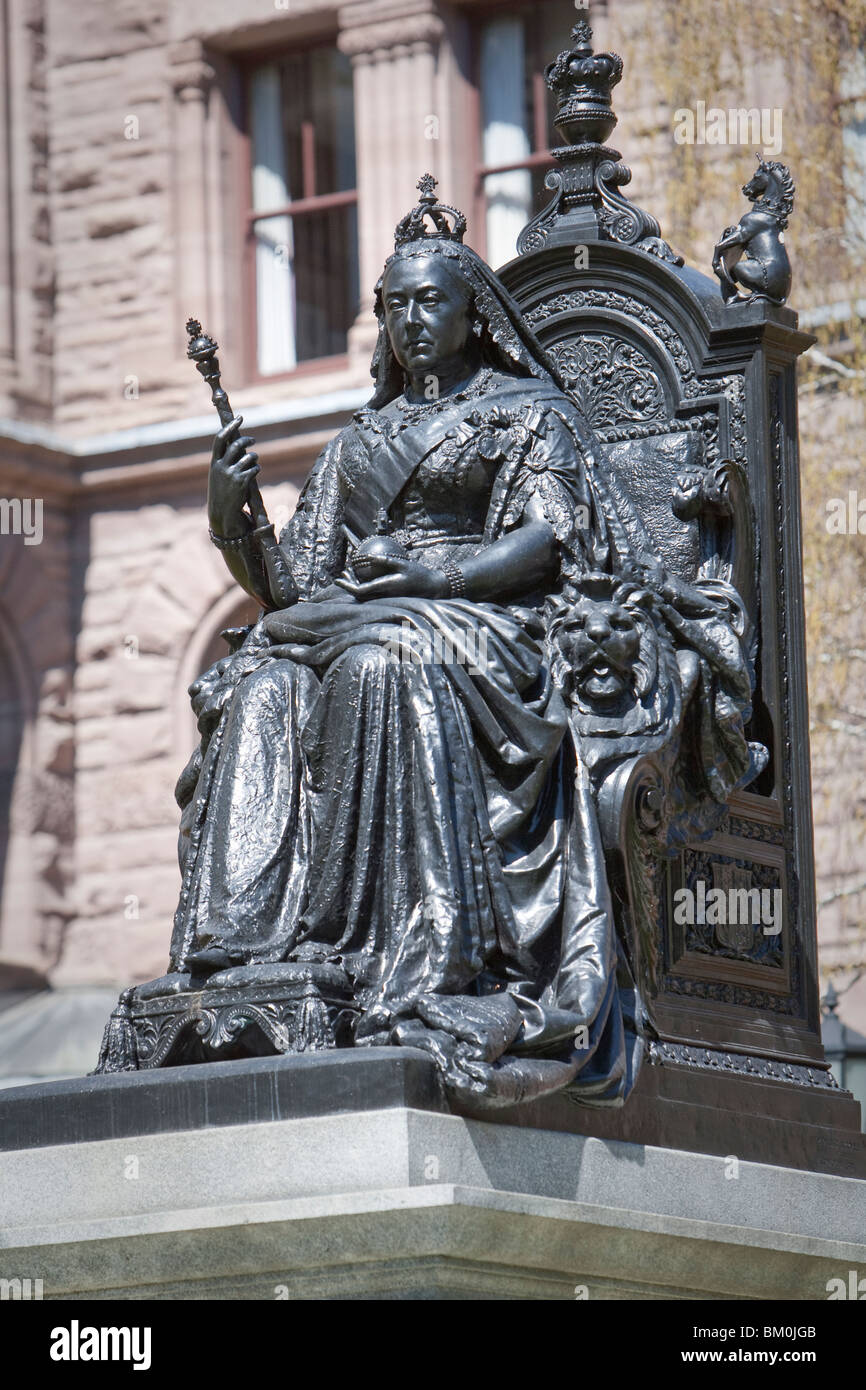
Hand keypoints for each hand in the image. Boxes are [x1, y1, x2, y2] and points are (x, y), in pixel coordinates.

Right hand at [207, 415, 258, 536]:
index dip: (230, 427)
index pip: (220, 439)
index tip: (239, 418)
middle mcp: (221, 467)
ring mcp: (232, 474)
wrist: (222, 513)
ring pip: (249, 457)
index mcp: (214, 463)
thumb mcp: (218, 475)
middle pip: (237, 445)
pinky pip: (255, 468)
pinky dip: (256, 469)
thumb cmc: (222, 493)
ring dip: (254, 457)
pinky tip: (253, 473)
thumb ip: (225, 461)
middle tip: (253, 440)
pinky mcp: (242, 482)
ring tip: (254, 461)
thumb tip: (239, 445)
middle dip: (247, 440)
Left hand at [335, 555, 448, 601]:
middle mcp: (384, 597)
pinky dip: (364, 585)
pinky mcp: (389, 598)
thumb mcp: (402, 563)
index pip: (360, 591)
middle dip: (348, 585)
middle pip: (359, 595)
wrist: (432, 587)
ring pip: (365, 596)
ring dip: (355, 585)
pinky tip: (363, 575)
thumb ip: (385, 560)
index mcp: (385, 588)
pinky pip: (372, 594)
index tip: (337, 578)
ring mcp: (386, 599)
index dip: (346, 586)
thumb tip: (367, 556)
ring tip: (349, 572)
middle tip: (342, 572)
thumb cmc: (418, 574)